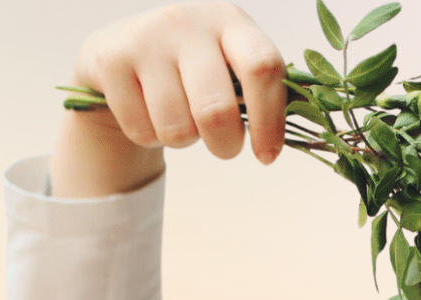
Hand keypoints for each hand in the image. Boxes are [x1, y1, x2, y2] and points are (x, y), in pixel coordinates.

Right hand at [71, 1, 286, 162]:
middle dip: (225, 145)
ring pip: (177, 127)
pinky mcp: (108, 58)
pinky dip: (150, 137)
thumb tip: (312, 128)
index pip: (263, 68)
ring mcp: (146, 36)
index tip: (267, 157)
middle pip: (216, 109)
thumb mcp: (232, 70)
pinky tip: (148, 112)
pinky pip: (142, 128)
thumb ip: (263, 92)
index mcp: (232, 22)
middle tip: (224, 148)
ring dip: (185, 141)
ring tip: (181, 121)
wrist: (121, 60)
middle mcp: (189, 21)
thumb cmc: (196, 73)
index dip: (270, 121)